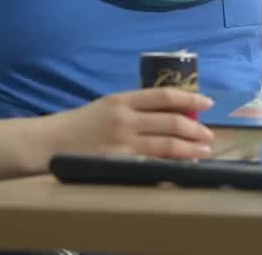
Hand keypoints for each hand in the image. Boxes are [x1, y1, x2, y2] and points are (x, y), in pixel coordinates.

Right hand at [41, 88, 215, 161]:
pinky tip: (183, 166)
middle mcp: (125, 118)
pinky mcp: (119, 162)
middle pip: (170, 120)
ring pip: (166, 143)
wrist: (52, 142)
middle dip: (195, 128)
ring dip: (190, 148)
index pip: (163, 95)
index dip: (189, 97)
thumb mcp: (107, 106)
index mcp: (122, 99)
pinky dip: (171, 164)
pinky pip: (152, 162)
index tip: (208, 102)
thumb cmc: (81, 124)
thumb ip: (134, 108)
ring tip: (204, 151)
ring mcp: (122, 141)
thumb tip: (168, 112)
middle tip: (209, 135)